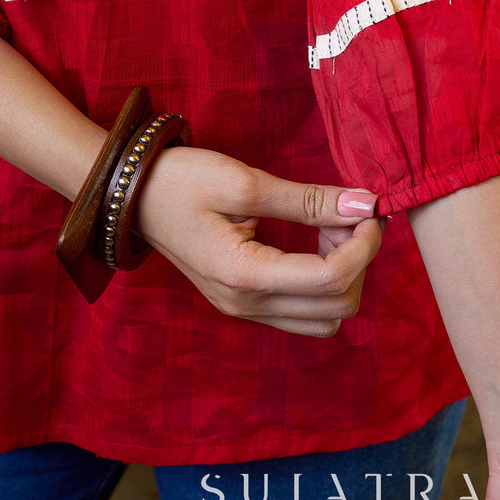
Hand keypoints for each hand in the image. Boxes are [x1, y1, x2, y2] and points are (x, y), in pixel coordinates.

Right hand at [135, 145, 382, 336]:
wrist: (129, 195)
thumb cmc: (180, 182)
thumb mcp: (244, 182)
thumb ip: (308, 200)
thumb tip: (364, 204)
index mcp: (244, 276)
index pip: (332, 279)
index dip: (364, 243)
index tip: (369, 208)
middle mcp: (246, 306)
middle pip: (338, 306)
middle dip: (359, 260)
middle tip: (347, 214)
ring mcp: (244, 310)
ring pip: (326, 318)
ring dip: (344, 275)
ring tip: (328, 228)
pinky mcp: (244, 304)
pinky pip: (304, 313)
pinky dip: (324, 284)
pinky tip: (314, 243)